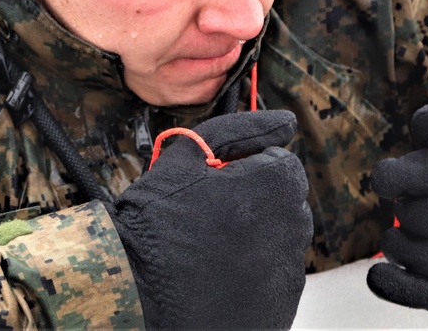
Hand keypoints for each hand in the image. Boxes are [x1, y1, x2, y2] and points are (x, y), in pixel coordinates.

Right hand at [104, 110, 312, 328]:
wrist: (134, 294)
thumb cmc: (155, 221)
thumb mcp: (186, 158)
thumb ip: (239, 130)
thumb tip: (286, 121)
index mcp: (275, 185)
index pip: (281, 163)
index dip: (246, 169)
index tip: (216, 184)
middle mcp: (292, 228)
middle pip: (285, 201)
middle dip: (257, 201)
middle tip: (210, 214)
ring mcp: (288, 272)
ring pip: (281, 239)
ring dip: (256, 236)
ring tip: (211, 248)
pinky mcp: (281, 307)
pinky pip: (276, 277)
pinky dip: (255, 273)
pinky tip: (219, 275)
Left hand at [366, 100, 427, 327]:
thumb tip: (423, 126)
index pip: (420, 173)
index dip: (392, 177)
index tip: (391, 179)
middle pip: (415, 215)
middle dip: (405, 209)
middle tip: (420, 207)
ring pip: (417, 256)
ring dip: (398, 244)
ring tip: (411, 234)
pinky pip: (424, 297)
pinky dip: (393, 283)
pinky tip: (383, 273)